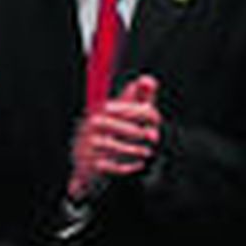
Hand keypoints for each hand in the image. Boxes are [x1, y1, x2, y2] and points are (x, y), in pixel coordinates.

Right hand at [68, 75, 161, 198]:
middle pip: (115, 125)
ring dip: (135, 150)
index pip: (121, 107)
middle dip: (140, 131)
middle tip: (154, 137)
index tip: (156, 119)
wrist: (89, 164)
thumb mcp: (125, 115)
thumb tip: (146, 79)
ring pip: (114, 146)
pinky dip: (128, 166)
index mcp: (100, 111)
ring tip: (147, 151)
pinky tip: (139, 164)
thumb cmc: (113, 134)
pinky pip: (111, 166)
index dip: (143, 112)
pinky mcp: (90, 165)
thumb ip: (138, 97)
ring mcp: (89, 146)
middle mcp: (91, 127)